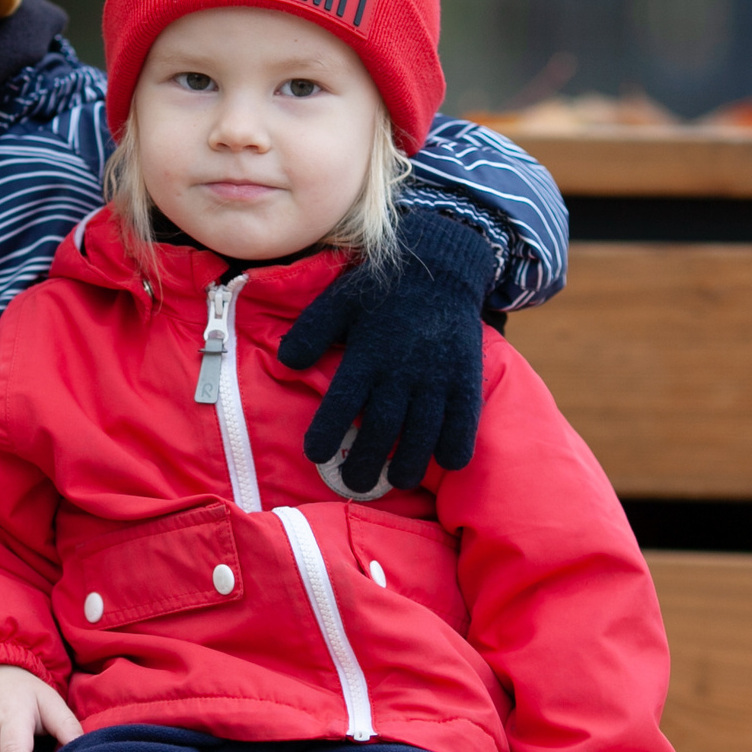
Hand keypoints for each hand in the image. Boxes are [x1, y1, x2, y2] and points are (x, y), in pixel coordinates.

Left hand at [280, 209, 500, 491]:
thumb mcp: (338, 301)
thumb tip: (286, 363)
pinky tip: (443, 461)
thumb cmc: (381, 289)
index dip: (327, 433)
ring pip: (423, 434)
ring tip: (394, 480)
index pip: (343, 403)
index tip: (316, 454)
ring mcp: (438, 378)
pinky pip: (463, 423)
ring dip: (408, 464)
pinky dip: (454, 447)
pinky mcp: (465, 379)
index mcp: (368, 353)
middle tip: (354, 483)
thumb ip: (311, 332)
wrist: (441, 268)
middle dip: (366, 463)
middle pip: (382, 430)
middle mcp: (403, 371)